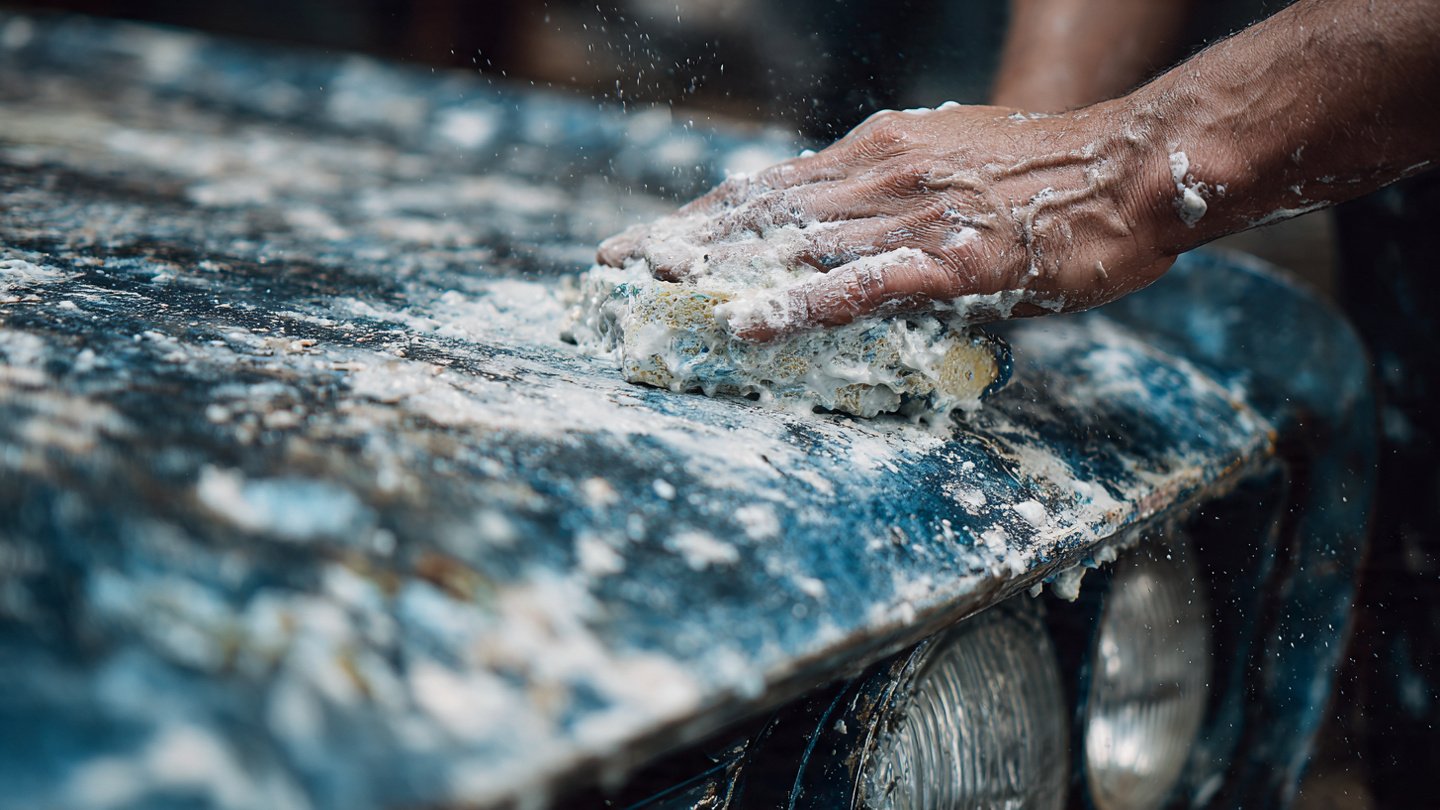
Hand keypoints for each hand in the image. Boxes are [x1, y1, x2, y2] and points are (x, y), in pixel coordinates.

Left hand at [597, 101, 1179, 339]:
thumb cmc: (1049, 177)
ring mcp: (912, 215)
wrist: (1134, 166)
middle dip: (683, 239)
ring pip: (794, 243)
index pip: (769, 186)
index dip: (703, 215)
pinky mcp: (953, 260)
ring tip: (651, 290)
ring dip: (719, 268)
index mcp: (876, 153)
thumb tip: (849, 242)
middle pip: (761, 209)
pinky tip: (749, 322)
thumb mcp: (951, 170)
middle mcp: (879, 173)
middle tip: (612, 264)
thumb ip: (893, 202)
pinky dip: (798, 305)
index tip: (646, 239)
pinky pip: (861, 286)